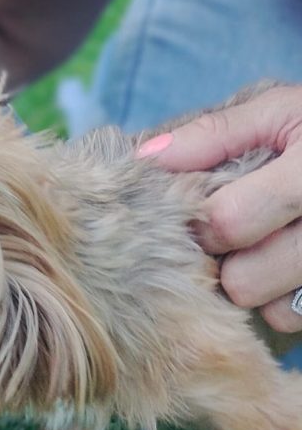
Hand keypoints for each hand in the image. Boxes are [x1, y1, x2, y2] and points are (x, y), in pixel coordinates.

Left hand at [137, 85, 301, 332]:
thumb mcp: (279, 108)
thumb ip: (214, 133)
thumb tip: (144, 158)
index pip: (226, 224)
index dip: (200, 220)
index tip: (198, 206)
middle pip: (244, 282)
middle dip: (225, 260)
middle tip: (232, 231)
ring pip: (272, 311)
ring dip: (256, 285)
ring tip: (265, 245)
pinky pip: (297, 320)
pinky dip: (284, 300)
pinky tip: (287, 264)